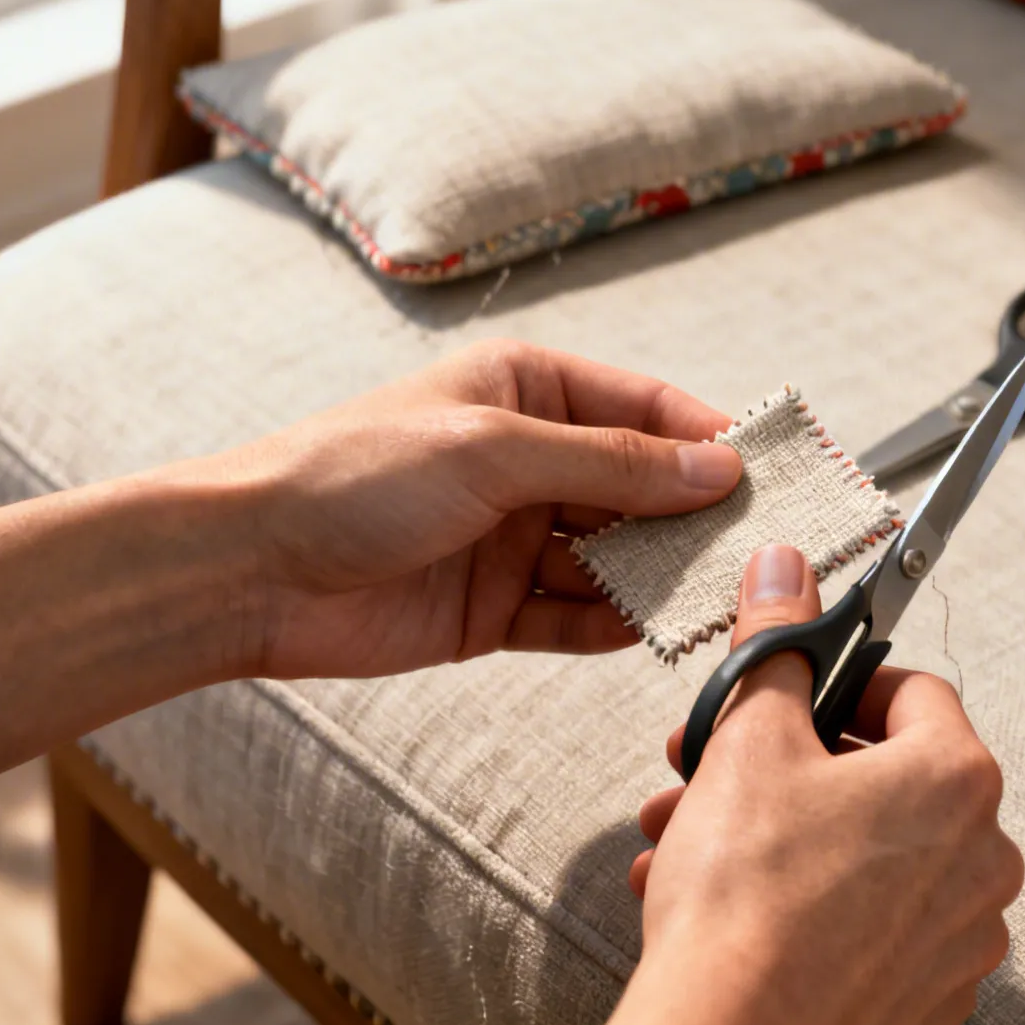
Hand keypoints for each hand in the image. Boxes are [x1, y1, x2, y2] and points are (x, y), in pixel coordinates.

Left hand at [209, 339, 740, 678]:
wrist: (247, 571)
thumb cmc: (353, 477)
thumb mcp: (494, 451)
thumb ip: (611, 465)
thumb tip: (716, 470)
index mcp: (527, 390)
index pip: (648, 407)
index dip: (712, 439)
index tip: (777, 473)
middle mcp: (528, 459)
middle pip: (641, 487)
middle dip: (696, 517)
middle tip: (765, 548)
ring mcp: (514, 536)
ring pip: (616, 557)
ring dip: (662, 577)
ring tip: (720, 598)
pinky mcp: (496, 608)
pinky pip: (576, 615)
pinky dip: (615, 625)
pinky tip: (654, 634)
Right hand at [609, 545, 1023, 1024]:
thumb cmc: (745, 903)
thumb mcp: (749, 741)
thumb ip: (775, 645)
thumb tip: (786, 574)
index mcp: (956, 780)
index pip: (912, 689)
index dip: (837, 682)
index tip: (789, 695)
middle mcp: (981, 859)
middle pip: (883, 776)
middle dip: (786, 767)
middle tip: (714, 770)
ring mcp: (959, 938)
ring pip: (865, 854)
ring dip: (779, 835)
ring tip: (691, 842)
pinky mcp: (926, 996)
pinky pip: (867, 925)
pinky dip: (804, 905)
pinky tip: (727, 906)